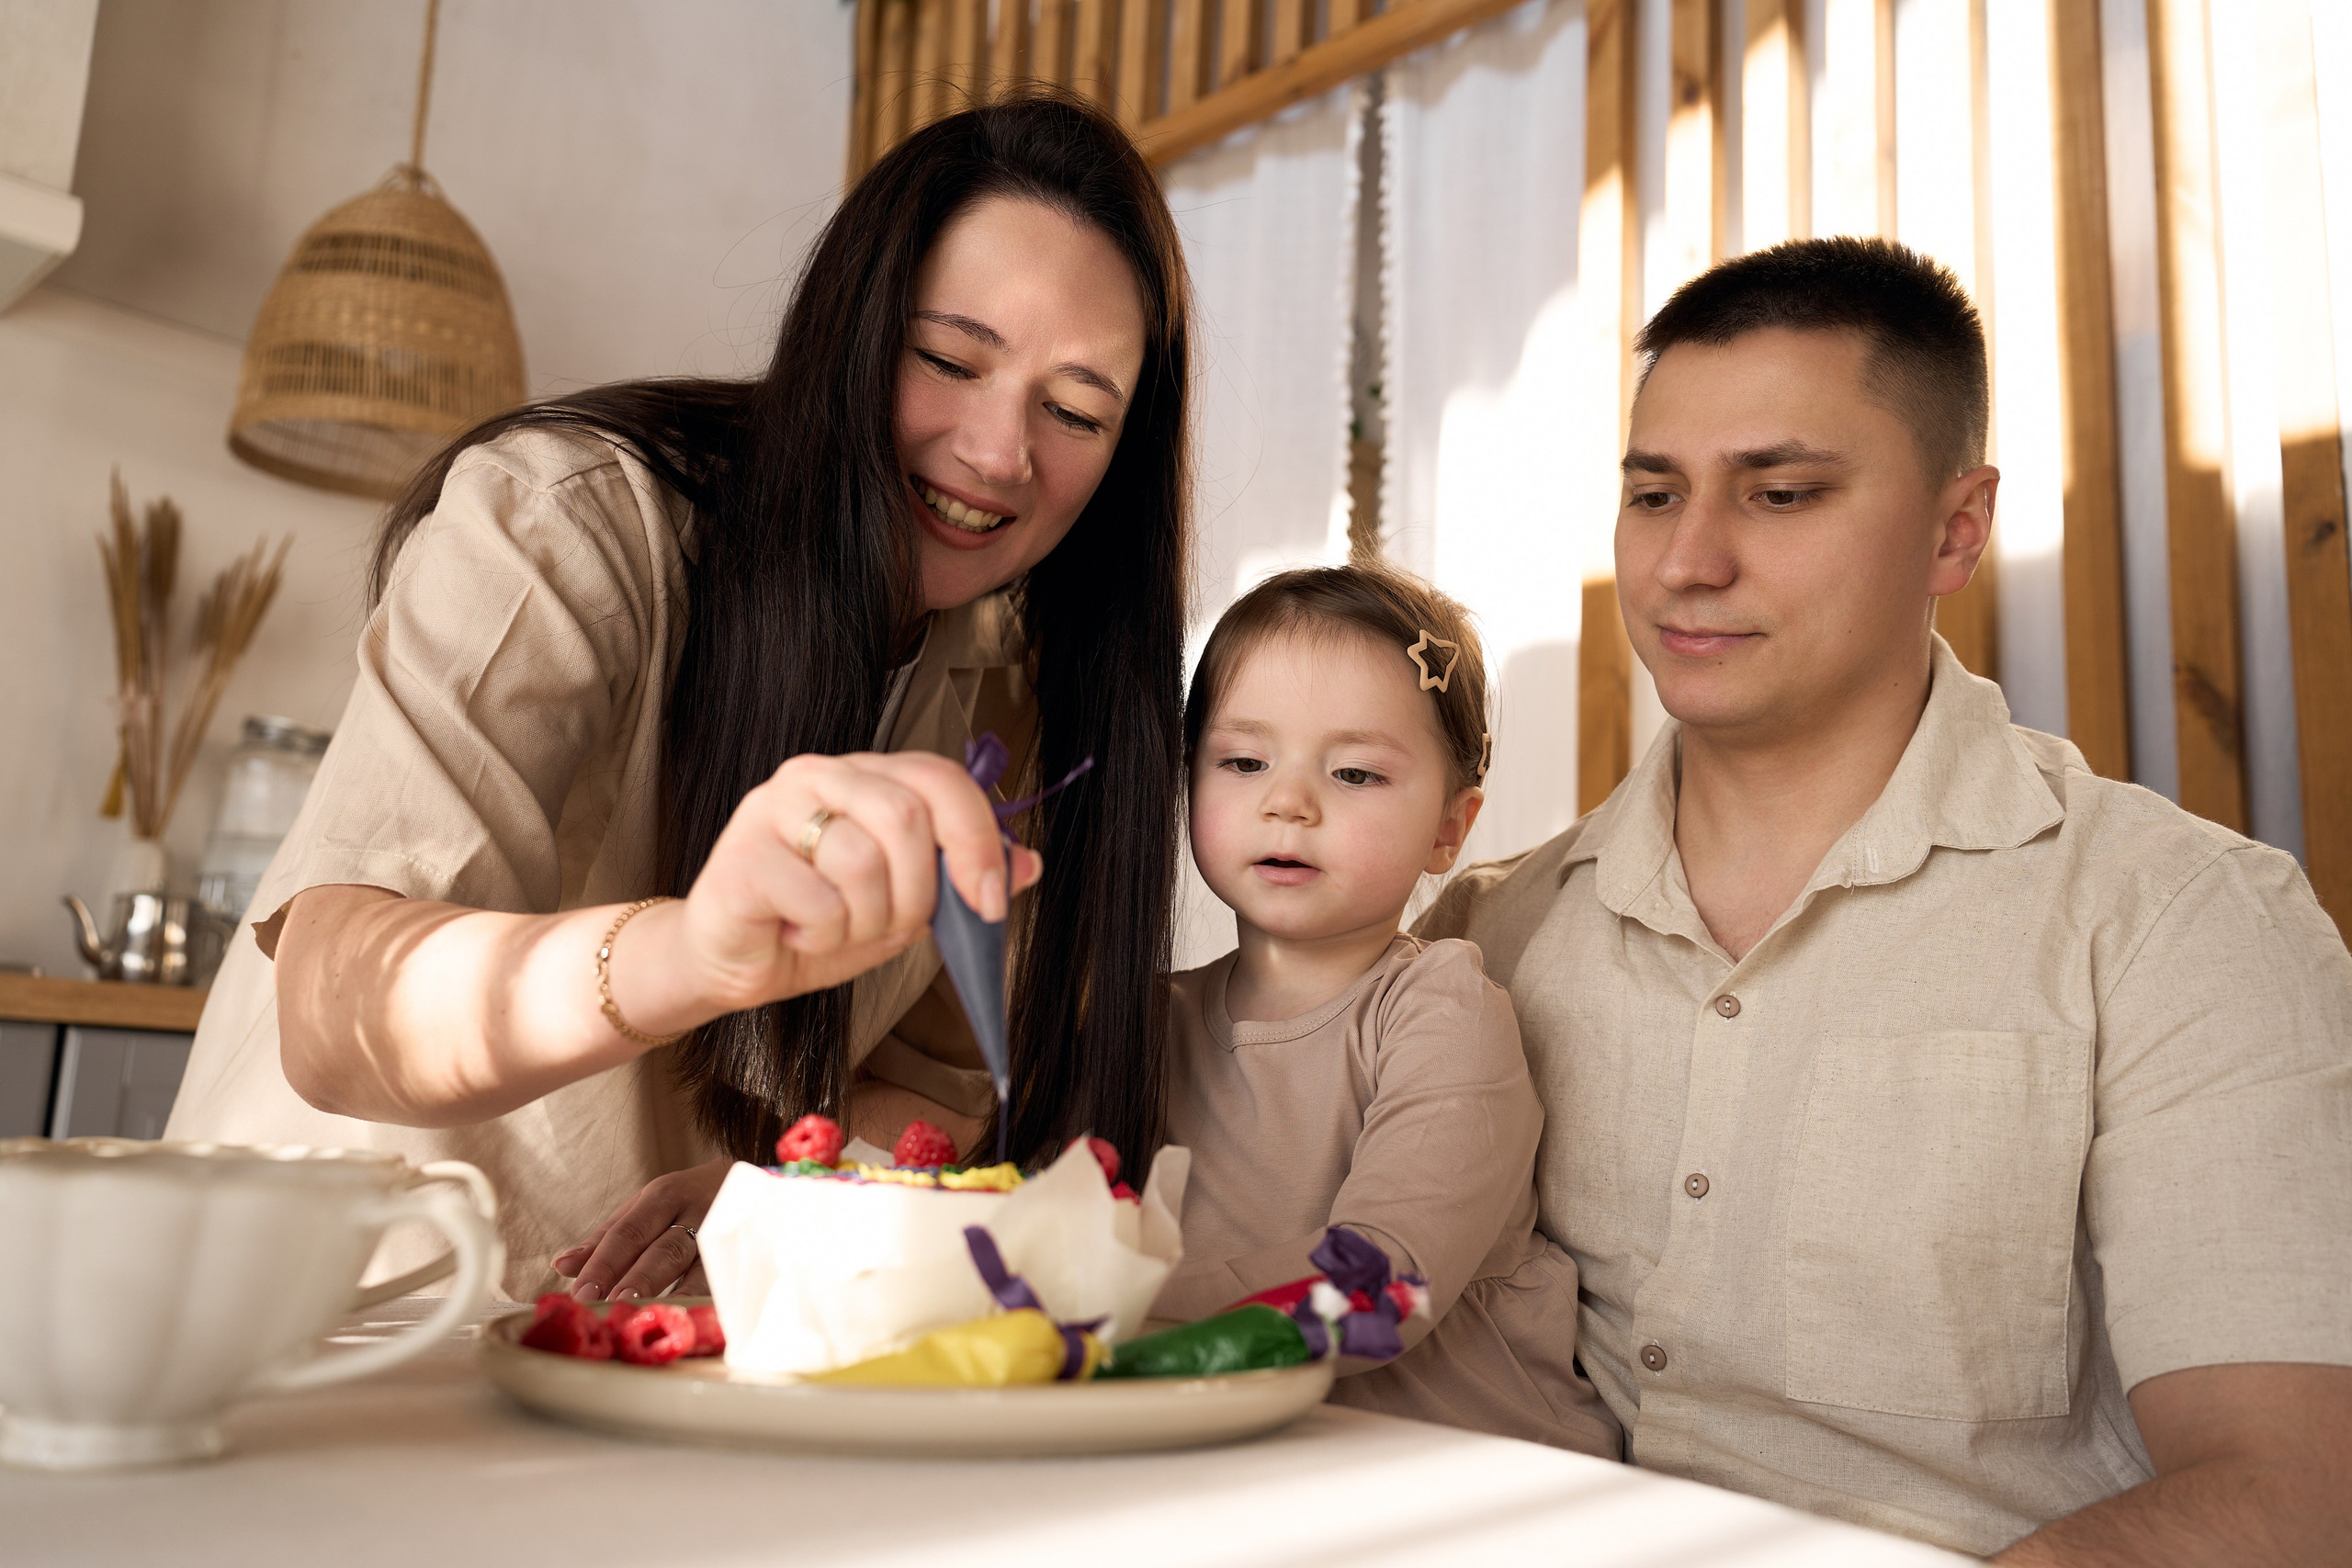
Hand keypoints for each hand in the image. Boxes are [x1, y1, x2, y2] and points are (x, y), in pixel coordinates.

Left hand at [551, 1156, 734, 1301]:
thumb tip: (561, 1266)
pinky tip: (696, 1320)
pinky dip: (712, 1300)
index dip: (604, 1264)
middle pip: (665, 1250)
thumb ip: (604, 1239)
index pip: (628, 1232)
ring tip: (655, 1316)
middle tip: (615, 1306)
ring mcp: (728, 1234)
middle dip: (639, 1279)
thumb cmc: (684, 1201)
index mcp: (664, 1196)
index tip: (580, 1293)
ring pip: (701, 1267)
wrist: (750, 1179)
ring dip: (677, 1294)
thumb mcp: (644, 1207)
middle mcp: (697, 1211)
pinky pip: (730, 1280)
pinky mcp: (749, 1254)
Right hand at [608, 749, 1044, 1033]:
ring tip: (833, 928)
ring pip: (864, 863)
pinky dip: (822, 936)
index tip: (988, 902)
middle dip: (918, 893)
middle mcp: (818, 776)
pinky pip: (820, 901)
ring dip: (865, 920)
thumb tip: (1028, 863)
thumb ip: (959, 879)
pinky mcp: (742, 856)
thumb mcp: (905, 905)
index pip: (940, 779)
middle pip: (906, 817)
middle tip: (890, 926)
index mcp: (865, 776)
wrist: (733, 964)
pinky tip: (795, 931)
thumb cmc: (816, 925)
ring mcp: (773, 809)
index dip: (976, 840)